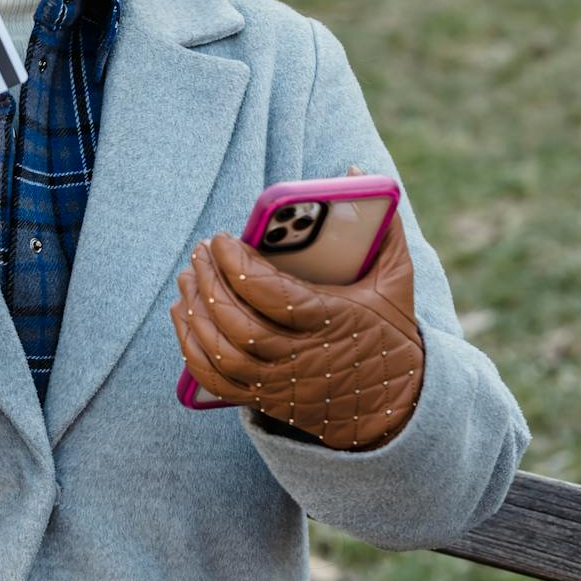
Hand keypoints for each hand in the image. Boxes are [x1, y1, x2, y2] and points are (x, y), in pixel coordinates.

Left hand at [171, 166, 425, 450]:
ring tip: (188, 277)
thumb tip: (352, 171)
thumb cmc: (390, 335)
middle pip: (237, 323)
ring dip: (195, 311)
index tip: (221, 238)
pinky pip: (213, 378)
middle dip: (210, 282)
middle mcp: (301, 356)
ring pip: (220, 351)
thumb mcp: (396, 280)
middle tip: (199, 251)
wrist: (393, 408)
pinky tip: (184, 314)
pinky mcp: (262, 399)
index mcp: (332, 321)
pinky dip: (190, 346)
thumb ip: (381, 226)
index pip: (271, 295)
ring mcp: (278, 382)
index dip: (237, 265)